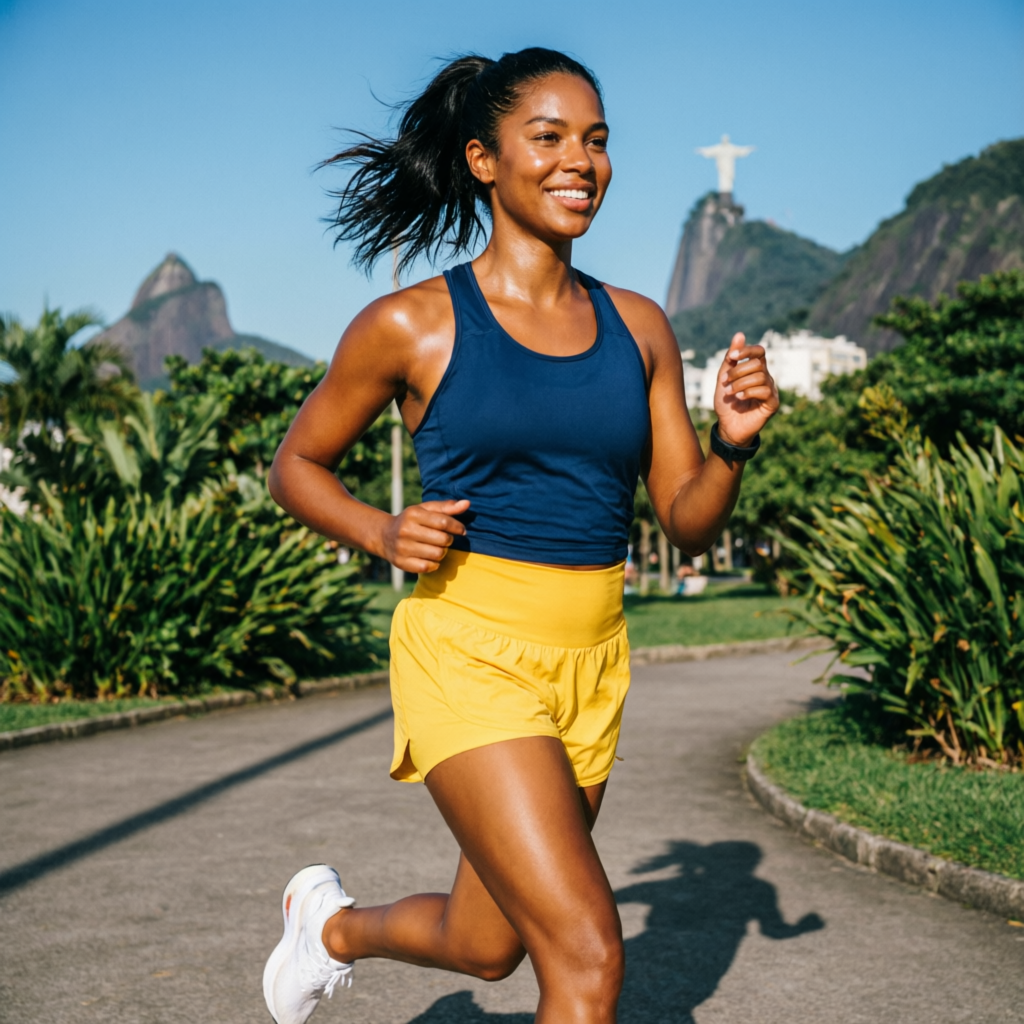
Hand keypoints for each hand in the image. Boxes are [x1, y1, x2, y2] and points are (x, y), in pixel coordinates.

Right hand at [381, 499, 468, 572]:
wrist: (384, 536)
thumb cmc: (412, 521)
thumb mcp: (426, 510)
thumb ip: (446, 507)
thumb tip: (467, 503)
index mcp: (413, 514)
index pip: (443, 522)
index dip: (457, 527)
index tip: (461, 530)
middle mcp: (405, 530)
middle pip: (443, 540)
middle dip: (448, 540)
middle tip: (444, 539)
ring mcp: (402, 548)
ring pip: (437, 554)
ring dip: (442, 552)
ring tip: (436, 547)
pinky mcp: (401, 563)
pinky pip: (428, 567)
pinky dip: (433, 564)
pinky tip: (429, 557)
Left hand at [714, 332, 778, 446]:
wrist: (728, 426)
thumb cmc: (727, 403)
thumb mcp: (724, 378)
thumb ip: (731, 359)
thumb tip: (739, 334)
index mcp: (756, 370)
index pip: (759, 352)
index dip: (747, 350)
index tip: (732, 356)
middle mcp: (766, 378)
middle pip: (757, 364)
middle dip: (737, 371)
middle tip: (725, 382)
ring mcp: (771, 390)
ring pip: (760, 376)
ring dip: (740, 383)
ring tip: (730, 392)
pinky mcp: (773, 403)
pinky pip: (765, 390)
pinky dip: (749, 392)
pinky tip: (739, 398)